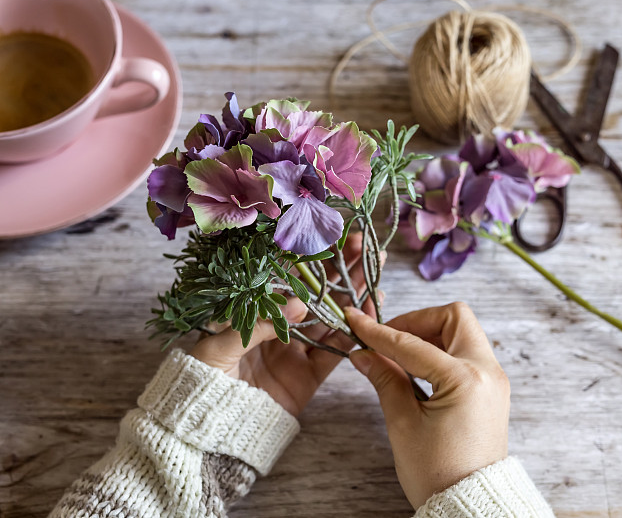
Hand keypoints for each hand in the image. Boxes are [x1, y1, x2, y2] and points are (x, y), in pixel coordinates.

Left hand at [191, 234, 373, 417]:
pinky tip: (370, 316)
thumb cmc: (201, 379)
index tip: (334, 239)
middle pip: (317, 296)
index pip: (288, 280)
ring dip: (354, 299)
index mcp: (255, 313)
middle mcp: (279, 328)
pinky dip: (353, 337)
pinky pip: (334, 355)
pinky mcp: (308, 378)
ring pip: (332, 320)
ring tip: (374, 276)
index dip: (312, 260)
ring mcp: (296, 352)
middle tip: (366, 249)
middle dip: (343, 272)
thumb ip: (258, 323)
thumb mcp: (219, 344)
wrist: (204, 427)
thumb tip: (300, 303)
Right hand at [346, 302, 509, 508]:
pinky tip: (416, 368)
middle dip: (417, 320)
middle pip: (454, 318)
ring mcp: (494, 380)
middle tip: (387, 337)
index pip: (413, 344)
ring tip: (398, 355)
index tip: (356, 322)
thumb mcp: (403, 423)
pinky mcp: (491, 390)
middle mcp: (488, 372)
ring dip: (430, 335)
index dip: (378, 333)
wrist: (468, 506)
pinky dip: (442, 351)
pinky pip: (467, 354)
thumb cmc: (437, 473)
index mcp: (466, 380)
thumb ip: (385, 378)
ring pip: (463, 333)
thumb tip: (363, 353)